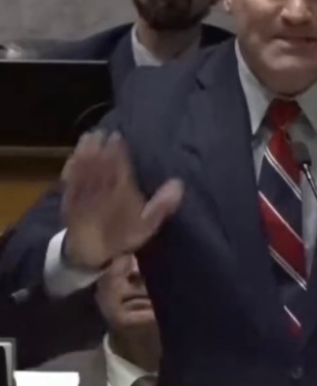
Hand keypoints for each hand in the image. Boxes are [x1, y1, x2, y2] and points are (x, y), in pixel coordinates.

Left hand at [60, 131, 183, 269]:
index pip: (118, 170)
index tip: (119, 137)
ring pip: (83, 171)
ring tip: (90, 136)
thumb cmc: (122, 237)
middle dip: (101, 149)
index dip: (117, 153)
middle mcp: (99, 194)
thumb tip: (179, 184)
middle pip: (99, 167)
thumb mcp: (148, 226)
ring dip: (85, 153)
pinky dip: (72, 166)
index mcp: (119, 198)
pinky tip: (74, 154)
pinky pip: (70, 179)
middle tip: (104, 131)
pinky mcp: (68, 198)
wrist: (90, 254)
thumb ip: (162, 206)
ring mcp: (81, 195)